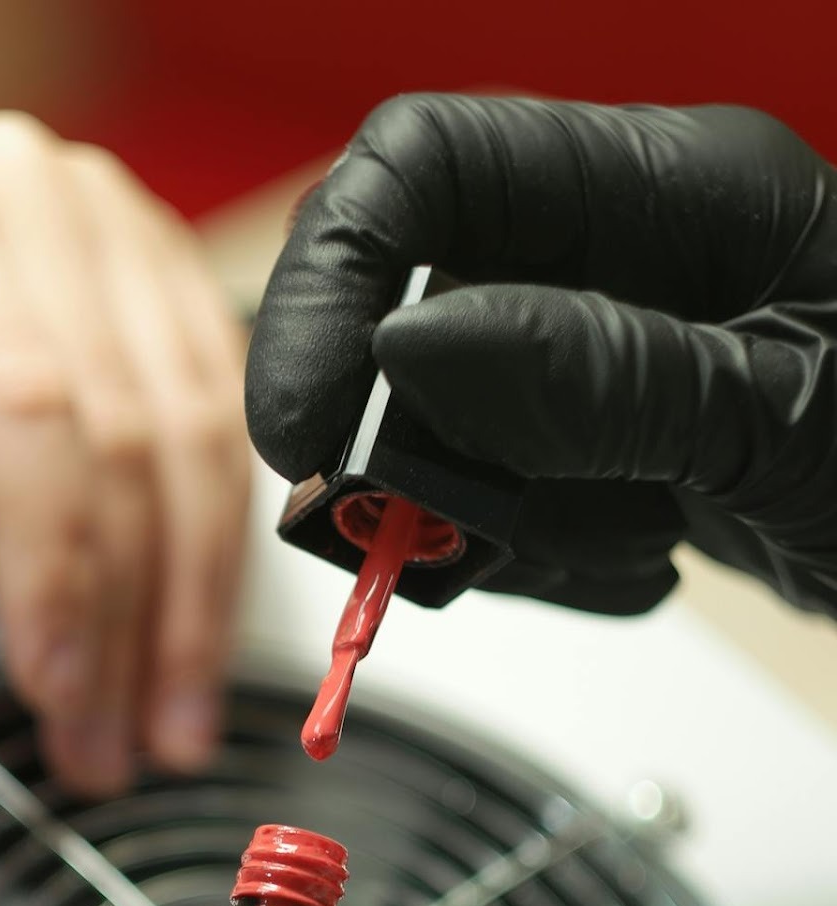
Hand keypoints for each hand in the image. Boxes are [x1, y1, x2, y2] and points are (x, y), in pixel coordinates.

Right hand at [246, 96, 836, 617]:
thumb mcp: (781, 422)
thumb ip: (598, 375)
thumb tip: (408, 346)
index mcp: (672, 190)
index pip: (428, 165)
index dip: (336, 281)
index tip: (306, 424)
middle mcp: (619, 252)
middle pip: (406, 295)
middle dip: (394, 431)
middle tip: (412, 530)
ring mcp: (602, 347)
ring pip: (434, 417)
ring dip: (479, 512)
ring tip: (608, 547)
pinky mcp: (595, 431)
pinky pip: (489, 486)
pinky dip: (524, 551)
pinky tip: (627, 558)